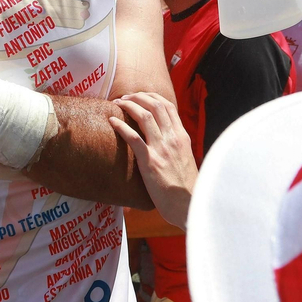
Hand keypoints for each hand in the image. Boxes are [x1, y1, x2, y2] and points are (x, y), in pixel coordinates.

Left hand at [109, 92, 197, 229]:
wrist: (189, 206)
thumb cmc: (186, 188)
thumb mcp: (185, 160)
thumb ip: (176, 147)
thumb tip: (164, 140)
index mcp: (182, 137)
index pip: (168, 106)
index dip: (151, 96)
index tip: (139, 96)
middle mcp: (173, 139)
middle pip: (155, 105)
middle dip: (137, 96)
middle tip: (124, 98)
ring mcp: (162, 149)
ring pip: (144, 116)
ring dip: (128, 105)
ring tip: (117, 104)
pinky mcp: (150, 162)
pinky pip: (133, 137)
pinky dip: (121, 126)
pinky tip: (112, 122)